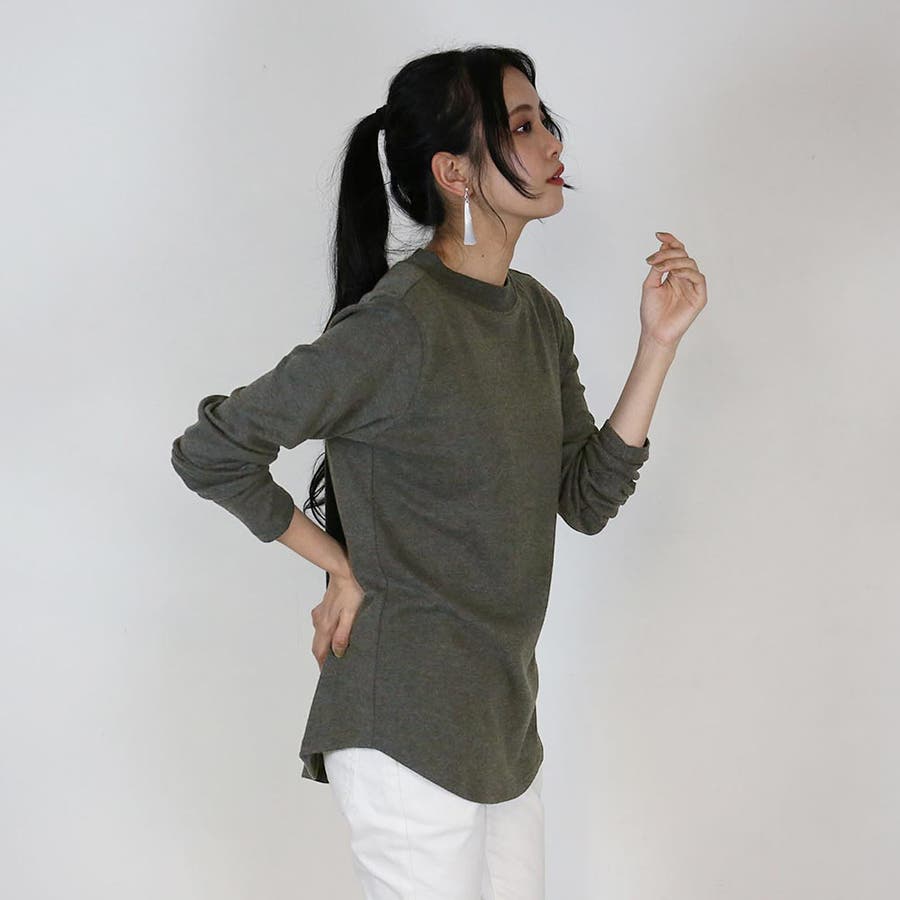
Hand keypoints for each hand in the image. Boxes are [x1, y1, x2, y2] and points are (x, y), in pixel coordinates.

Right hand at [310, 567, 365, 670]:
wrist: (345, 570)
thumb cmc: (352, 590)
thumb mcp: (352, 614)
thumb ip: (343, 634)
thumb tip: (337, 653)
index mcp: (326, 625)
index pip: (320, 652)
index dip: (322, 666)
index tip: (327, 675)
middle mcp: (320, 621)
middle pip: (318, 645)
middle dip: (323, 658)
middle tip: (332, 667)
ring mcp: (320, 613)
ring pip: (320, 635)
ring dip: (325, 645)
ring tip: (336, 652)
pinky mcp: (324, 607)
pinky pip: (322, 625)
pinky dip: (327, 633)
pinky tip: (336, 631)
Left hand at [640, 231, 707, 351]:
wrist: (654, 332)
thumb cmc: (651, 312)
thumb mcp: (650, 284)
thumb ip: (658, 266)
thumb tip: (663, 246)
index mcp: (673, 274)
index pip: (676, 252)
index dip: (670, 241)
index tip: (658, 234)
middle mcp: (684, 278)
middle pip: (683, 255)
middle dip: (668, 253)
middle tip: (654, 260)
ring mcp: (693, 287)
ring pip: (690, 264)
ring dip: (675, 261)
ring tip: (661, 267)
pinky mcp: (699, 297)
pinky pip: (698, 278)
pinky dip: (687, 272)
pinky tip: (674, 273)